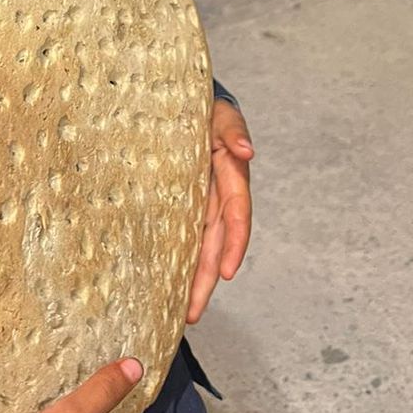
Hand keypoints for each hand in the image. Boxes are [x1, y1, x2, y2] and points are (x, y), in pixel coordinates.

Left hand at [185, 99, 253, 324]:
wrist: (179, 99)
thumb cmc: (205, 106)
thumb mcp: (221, 113)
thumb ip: (233, 131)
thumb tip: (247, 152)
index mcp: (230, 176)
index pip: (235, 216)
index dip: (234, 244)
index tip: (227, 273)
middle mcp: (216, 195)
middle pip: (215, 244)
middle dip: (206, 279)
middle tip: (191, 313)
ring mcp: (196, 201)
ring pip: (197, 247)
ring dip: (192, 279)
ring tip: (181, 312)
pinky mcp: (176, 202)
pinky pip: (179, 235)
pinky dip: (176, 259)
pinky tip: (164, 283)